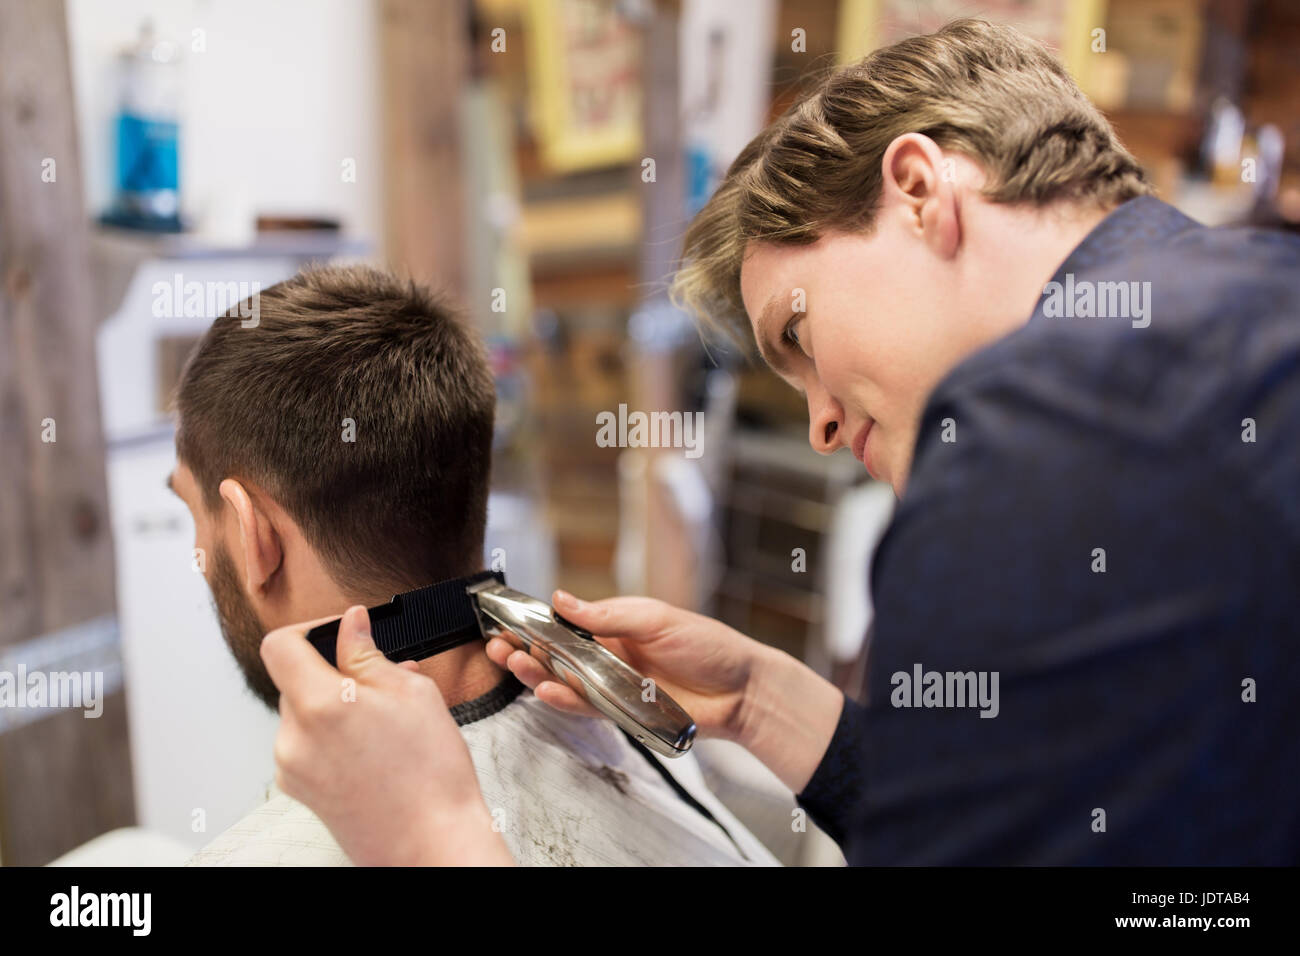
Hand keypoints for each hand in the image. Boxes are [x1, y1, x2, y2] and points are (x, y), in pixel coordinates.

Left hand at [261, 605, 513, 865]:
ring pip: (304, 714)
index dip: (308, 629)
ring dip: (336, 705)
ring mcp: (293, 769)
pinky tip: (374, 747)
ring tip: (385, 720)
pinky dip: (333, 736)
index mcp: (319, 704)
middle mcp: (294, 738)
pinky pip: (308, 746)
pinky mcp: (302, 791)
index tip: (337, 632)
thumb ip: (368, 654)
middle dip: (334, 672)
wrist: (433, 843)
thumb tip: (351, 625)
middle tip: (380, 679)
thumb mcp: (412, 692)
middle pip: (294, 681)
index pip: (279, 645)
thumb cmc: (431, 776)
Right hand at [485, 590, 771, 742]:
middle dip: (525, 650)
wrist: (742, 690)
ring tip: (514, 663)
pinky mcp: (621, 712)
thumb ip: (607, 615)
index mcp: (614, 626)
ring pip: (564, 682)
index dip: (535, 623)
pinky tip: (546, 689)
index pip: (565, 623)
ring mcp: (613, 685)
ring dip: (537, 674)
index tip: (506, 620)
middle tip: (498, 646)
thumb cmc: (707, 646)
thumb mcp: (656, 619)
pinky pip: (586, 707)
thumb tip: (561, 599)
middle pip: (556, 655)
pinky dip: (564, 699)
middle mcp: (608, 656)